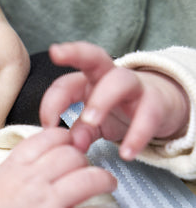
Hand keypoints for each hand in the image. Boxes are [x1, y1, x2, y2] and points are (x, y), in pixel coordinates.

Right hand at [0, 127, 115, 207]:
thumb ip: (13, 171)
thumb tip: (30, 166)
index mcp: (15, 166)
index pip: (50, 138)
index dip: (66, 139)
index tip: (71, 146)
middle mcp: (35, 179)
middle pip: (74, 155)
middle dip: (86, 161)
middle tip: (88, 171)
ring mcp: (48, 202)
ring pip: (92, 179)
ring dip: (105, 181)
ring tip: (108, 186)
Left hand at [39, 41, 189, 159]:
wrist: (160, 109)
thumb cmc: (117, 112)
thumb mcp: (94, 123)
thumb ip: (80, 132)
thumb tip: (72, 146)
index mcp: (88, 80)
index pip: (64, 83)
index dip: (51, 103)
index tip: (46, 126)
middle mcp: (109, 76)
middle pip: (93, 56)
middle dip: (75, 53)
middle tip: (57, 56)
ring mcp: (134, 86)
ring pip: (120, 80)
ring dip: (102, 99)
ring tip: (91, 122)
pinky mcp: (156, 101)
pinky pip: (148, 114)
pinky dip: (137, 134)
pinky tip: (127, 154)